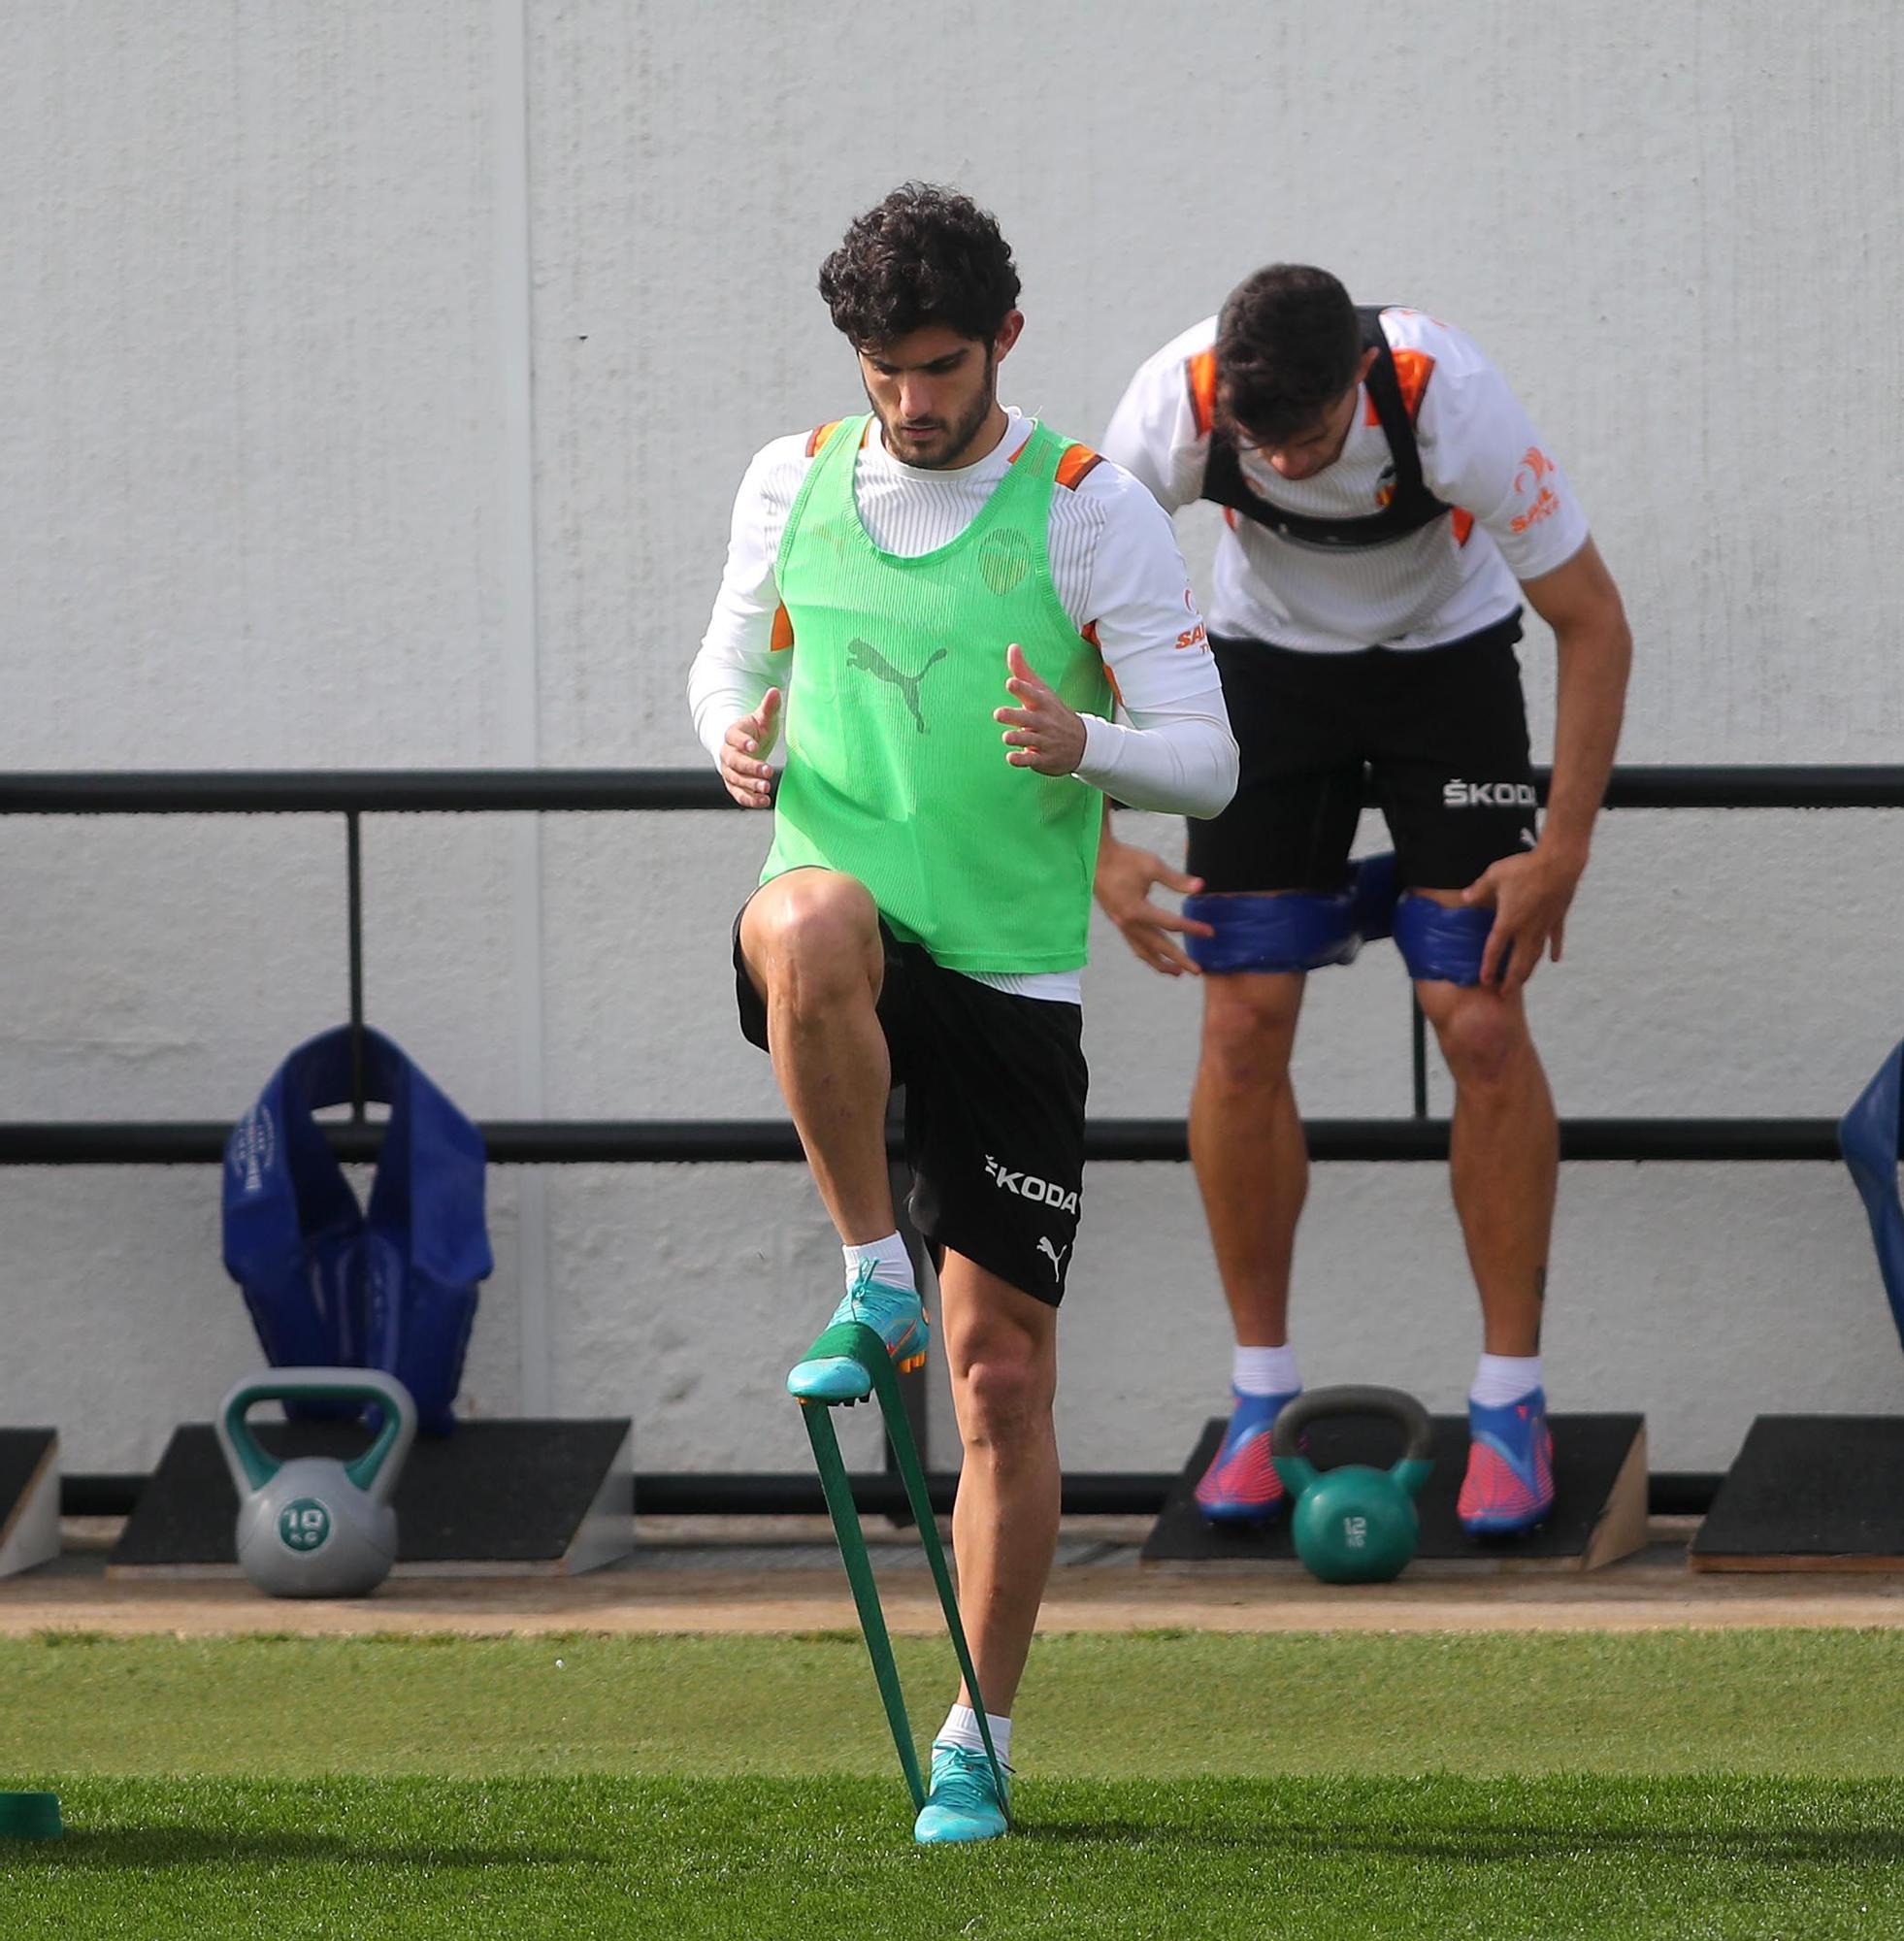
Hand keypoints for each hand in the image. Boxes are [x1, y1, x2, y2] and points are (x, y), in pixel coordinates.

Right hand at [719, 688, 780, 808]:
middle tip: (767, 771)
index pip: (733, 737)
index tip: (754, 746)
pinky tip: (764, 801)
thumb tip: (775, 691)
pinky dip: (749, 799)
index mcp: (732, 734)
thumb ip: (768, 707)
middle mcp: (727, 753)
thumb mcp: (763, 718)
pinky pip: (738, 794)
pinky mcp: (734, 784)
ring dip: (750, 785)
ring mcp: (729, 770)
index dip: (742, 742)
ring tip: (766, 788)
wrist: (746, 746)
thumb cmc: (756, 730)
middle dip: (750, 767)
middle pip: (734, 762)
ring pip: (735, 780)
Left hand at [995, 643, 1086, 774]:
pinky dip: (1022, 760)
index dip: (1022, 688)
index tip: (1011, 682)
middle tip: (998, 713)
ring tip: (1006, 737)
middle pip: (1028, 718)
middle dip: (1014, 716)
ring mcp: (1045, 741)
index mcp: (1043, 703)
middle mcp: (1044, 722)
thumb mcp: (1042, 691)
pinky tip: (1011, 758)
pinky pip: (1032, 760)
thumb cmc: (1055, 713)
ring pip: (1030, 739)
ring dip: (1018, 738)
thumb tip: (1012, 647)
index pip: (1032, 694)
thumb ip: (1023, 671)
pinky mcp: (1044, 758)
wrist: (1084, 743)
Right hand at [1095, 831, 1213, 976]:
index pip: (1171, 924)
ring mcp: (1121, 925)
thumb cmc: (1125, 859)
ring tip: (1176, 973)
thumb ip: (1177, 880)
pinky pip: (1134, 944)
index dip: (1192, 928)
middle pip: (1158, 946)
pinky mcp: (1118, 922)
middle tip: (1197, 971)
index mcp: (1137, 910)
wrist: (1095, 858)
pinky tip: (1155, 956)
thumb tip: (1201, 887)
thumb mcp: (1152, 866)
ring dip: (1160, 963)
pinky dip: (1147, 953)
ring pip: (1143, 951)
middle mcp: (1128, 923)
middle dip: (1179, 959)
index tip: (1210, 932)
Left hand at [1461, 843, 1585, 990]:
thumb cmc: (1524, 868)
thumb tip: (1465, 898)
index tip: (1485, 981)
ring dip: (1528, 971)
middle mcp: (1526, 930)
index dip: (1489, 967)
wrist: (1559, 862)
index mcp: (1508, 921)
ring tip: (1522, 983)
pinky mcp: (1558, 918)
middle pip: (1517, 962)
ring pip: (1535, 955)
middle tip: (1504, 995)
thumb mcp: (1494, 876)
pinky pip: (1555, 939)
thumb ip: (1478, 890)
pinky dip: (1554, 950)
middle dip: (1510, 981)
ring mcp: (1544, 926)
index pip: (1495, 950)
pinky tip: (1554, 960)